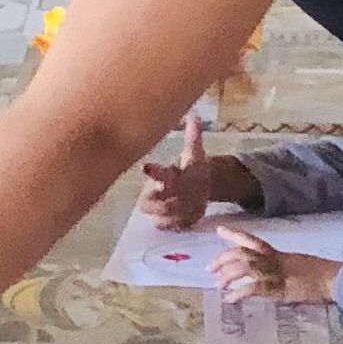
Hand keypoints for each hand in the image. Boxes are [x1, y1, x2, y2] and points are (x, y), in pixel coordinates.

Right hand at [137, 107, 262, 231]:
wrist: (197, 186)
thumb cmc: (192, 169)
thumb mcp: (196, 154)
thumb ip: (194, 137)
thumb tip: (194, 115)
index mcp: (165, 174)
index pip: (154, 172)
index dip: (150, 170)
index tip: (145, 166)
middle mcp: (156, 192)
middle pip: (146, 203)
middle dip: (164, 204)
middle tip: (182, 201)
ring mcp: (159, 208)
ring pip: (157, 218)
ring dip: (175, 216)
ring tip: (192, 208)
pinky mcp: (166, 220)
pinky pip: (167, 228)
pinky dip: (180, 225)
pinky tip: (190, 218)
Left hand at [212, 227, 337, 306]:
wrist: (335, 279)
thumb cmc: (321, 274)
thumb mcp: (297, 266)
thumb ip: (281, 269)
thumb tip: (268, 276)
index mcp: (278, 254)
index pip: (253, 240)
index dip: (235, 235)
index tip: (219, 230)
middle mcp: (274, 260)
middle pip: (243, 253)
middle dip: (224, 258)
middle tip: (210, 269)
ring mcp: (276, 272)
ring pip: (246, 266)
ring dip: (228, 276)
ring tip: (219, 286)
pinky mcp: (280, 287)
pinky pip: (255, 287)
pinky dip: (240, 292)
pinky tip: (231, 299)